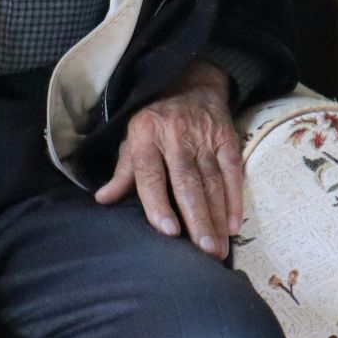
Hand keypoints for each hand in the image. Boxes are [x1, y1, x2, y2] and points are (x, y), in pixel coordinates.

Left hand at [93, 58, 245, 258]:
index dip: (159, 204)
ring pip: (212, 181)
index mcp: (146, 137)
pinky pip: (233, 172)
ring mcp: (204, 137)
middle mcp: (175, 136)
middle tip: (204, 251)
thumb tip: (103, 199)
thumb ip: (123, 172)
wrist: (190, 85)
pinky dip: (235, 200)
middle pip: (187, 182)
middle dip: (197, 219)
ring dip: (217, 217)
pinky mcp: (227, 138)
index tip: (169, 232)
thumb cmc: (155, 123)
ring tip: (218, 249)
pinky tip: (234, 226)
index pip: (151, 175)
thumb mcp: (132, 140)